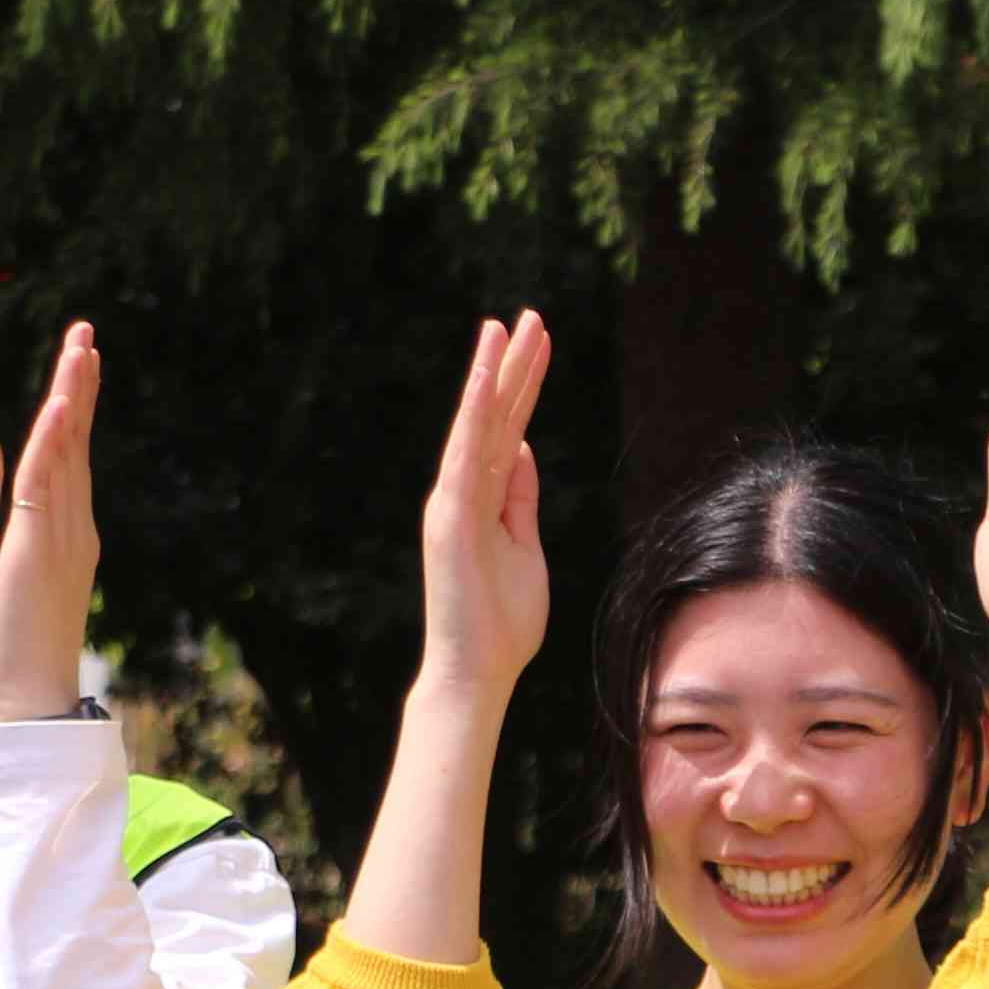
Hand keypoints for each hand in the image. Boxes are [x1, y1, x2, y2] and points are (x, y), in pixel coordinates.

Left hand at [0, 324, 103, 721]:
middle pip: (76, 443)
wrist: (32, 699)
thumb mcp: (19, 592)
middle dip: (81, 385)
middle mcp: (74, 528)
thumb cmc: (19, 658)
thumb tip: (18, 542)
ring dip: (75, 395)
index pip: (69, 462)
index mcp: (67, 536)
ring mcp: (63, 536)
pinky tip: (62, 403)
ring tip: (81, 346)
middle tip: (86, 334)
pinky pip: (47, 481)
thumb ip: (23, 558)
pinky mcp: (41, 547)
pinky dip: (56, 439)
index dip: (72, 412)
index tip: (76, 367)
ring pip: (68, 452)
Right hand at [415, 311, 550, 703]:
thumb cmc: (501, 621)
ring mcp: (453, 501)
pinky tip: (485, 379)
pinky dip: (475, 414)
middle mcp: (463, 491)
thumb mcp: (524, 547)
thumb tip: (523, 450)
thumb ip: (520, 498)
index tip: (537, 342)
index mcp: (483, 497)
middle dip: (512, 366)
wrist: (478, 671)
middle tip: (529, 316)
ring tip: (502, 327)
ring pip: (476, 426)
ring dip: (490, 375)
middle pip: (494, 417)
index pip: (509, 429)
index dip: (523, 386)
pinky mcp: (451, 516)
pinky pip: (466, 455)